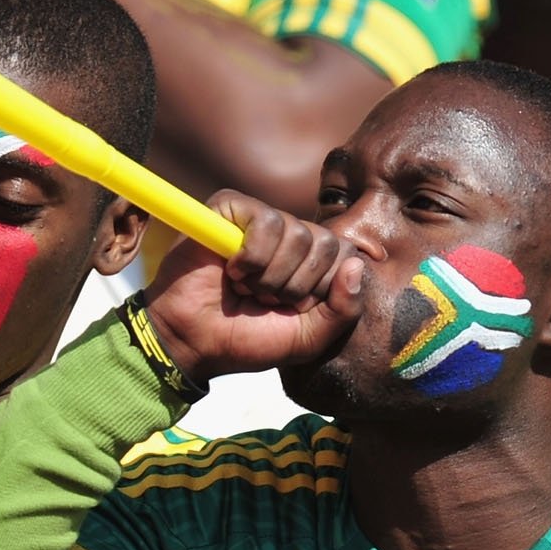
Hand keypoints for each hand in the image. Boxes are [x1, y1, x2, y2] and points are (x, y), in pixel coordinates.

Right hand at [143, 196, 366, 380]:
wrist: (194, 342)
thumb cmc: (248, 339)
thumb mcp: (309, 338)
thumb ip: (345, 310)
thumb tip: (356, 265)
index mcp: (312, 261)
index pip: (347, 256)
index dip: (322, 290)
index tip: (292, 309)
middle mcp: (290, 236)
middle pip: (326, 244)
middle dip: (295, 286)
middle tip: (265, 299)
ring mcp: (260, 219)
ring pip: (297, 234)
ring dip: (269, 276)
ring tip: (246, 286)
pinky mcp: (231, 207)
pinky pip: (266, 221)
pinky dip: (251, 257)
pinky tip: (231, 268)